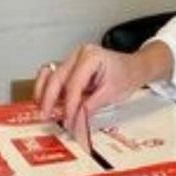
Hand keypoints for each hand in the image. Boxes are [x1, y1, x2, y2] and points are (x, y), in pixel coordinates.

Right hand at [34, 42, 168, 135]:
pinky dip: (46, 89)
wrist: (133, 68)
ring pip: (49, 74)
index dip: (69, 105)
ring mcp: (71, 59)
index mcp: (91, 56)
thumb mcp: (111, 94)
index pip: (74, 84)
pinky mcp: (68, 67)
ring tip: (42, 110)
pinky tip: (45, 102)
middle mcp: (78, 54)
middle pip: (56, 78)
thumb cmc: (126, 76)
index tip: (67, 121)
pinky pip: (51, 76)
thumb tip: (75, 121)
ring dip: (43, 93)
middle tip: (46, 117)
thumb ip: (91, 107)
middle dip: (49, 99)